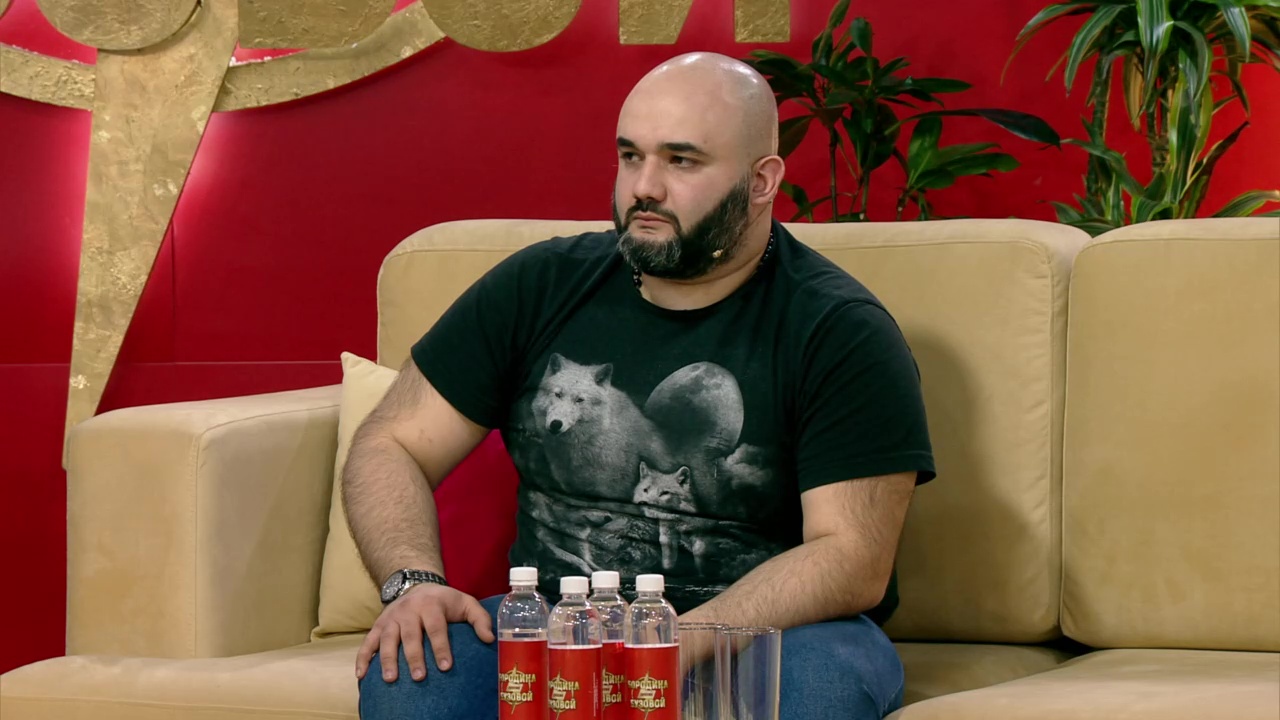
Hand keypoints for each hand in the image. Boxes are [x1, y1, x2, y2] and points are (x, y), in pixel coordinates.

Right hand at [355, 583, 493, 682]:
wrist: (415, 584)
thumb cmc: (444, 601)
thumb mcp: (465, 602)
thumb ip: (480, 619)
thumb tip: (489, 639)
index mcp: (431, 605)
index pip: (436, 628)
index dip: (441, 647)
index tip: (446, 667)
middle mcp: (409, 611)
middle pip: (410, 636)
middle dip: (414, 657)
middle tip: (419, 677)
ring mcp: (391, 618)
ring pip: (386, 639)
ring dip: (387, 659)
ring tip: (391, 679)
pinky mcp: (378, 625)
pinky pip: (367, 642)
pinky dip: (362, 658)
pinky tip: (361, 675)